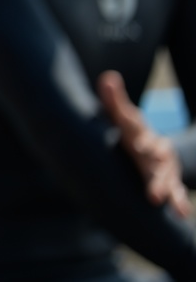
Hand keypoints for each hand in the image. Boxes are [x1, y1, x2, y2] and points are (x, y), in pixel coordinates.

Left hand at [98, 70, 190, 218]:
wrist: (151, 144)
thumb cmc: (131, 130)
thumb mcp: (124, 116)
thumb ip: (114, 100)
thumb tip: (108, 78)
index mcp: (143, 135)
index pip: (143, 136)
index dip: (143, 140)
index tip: (138, 146)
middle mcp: (157, 151)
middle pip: (158, 161)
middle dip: (156, 173)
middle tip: (152, 187)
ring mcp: (164, 167)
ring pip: (168, 178)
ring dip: (167, 190)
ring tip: (167, 203)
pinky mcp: (168, 181)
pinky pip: (176, 192)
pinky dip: (179, 201)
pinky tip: (182, 213)